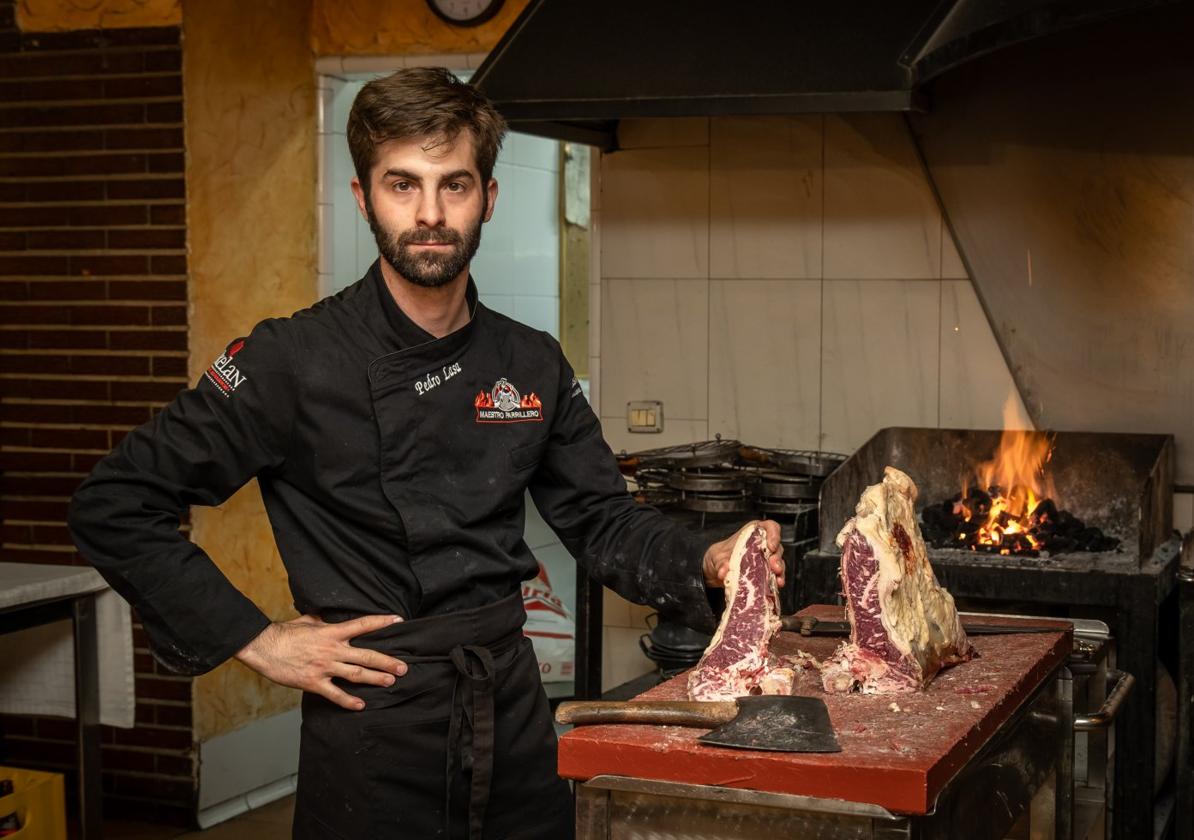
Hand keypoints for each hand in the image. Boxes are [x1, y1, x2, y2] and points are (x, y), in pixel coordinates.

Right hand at [234, 613, 407, 710]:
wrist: (264, 647)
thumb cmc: (285, 632)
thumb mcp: (308, 620)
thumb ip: (323, 620)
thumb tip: (330, 616)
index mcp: (332, 632)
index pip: (363, 625)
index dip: (381, 622)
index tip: (398, 621)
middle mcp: (333, 650)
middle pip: (366, 655)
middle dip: (386, 662)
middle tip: (404, 667)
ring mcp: (324, 667)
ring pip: (356, 674)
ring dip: (375, 679)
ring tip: (390, 682)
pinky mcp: (314, 682)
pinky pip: (335, 694)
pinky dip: (348, 701)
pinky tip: (361, 705)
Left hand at [702, 520, 784, 588]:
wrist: (717, 571)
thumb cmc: (720, 556)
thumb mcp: (716, 557)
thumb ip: (720, 562)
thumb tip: (723, 571)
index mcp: (753, 532)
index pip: (770, 527)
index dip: (774, 534)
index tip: (771, 546)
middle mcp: (763, 544)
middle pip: (777, 547)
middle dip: (777, 557)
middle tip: (774, 566)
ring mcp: (766, 559)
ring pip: (779, 562)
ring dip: (779, 570)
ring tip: (777, 579)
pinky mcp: (766, 573)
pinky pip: (776, 575)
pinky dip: (777, 580)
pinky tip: (776, 584)